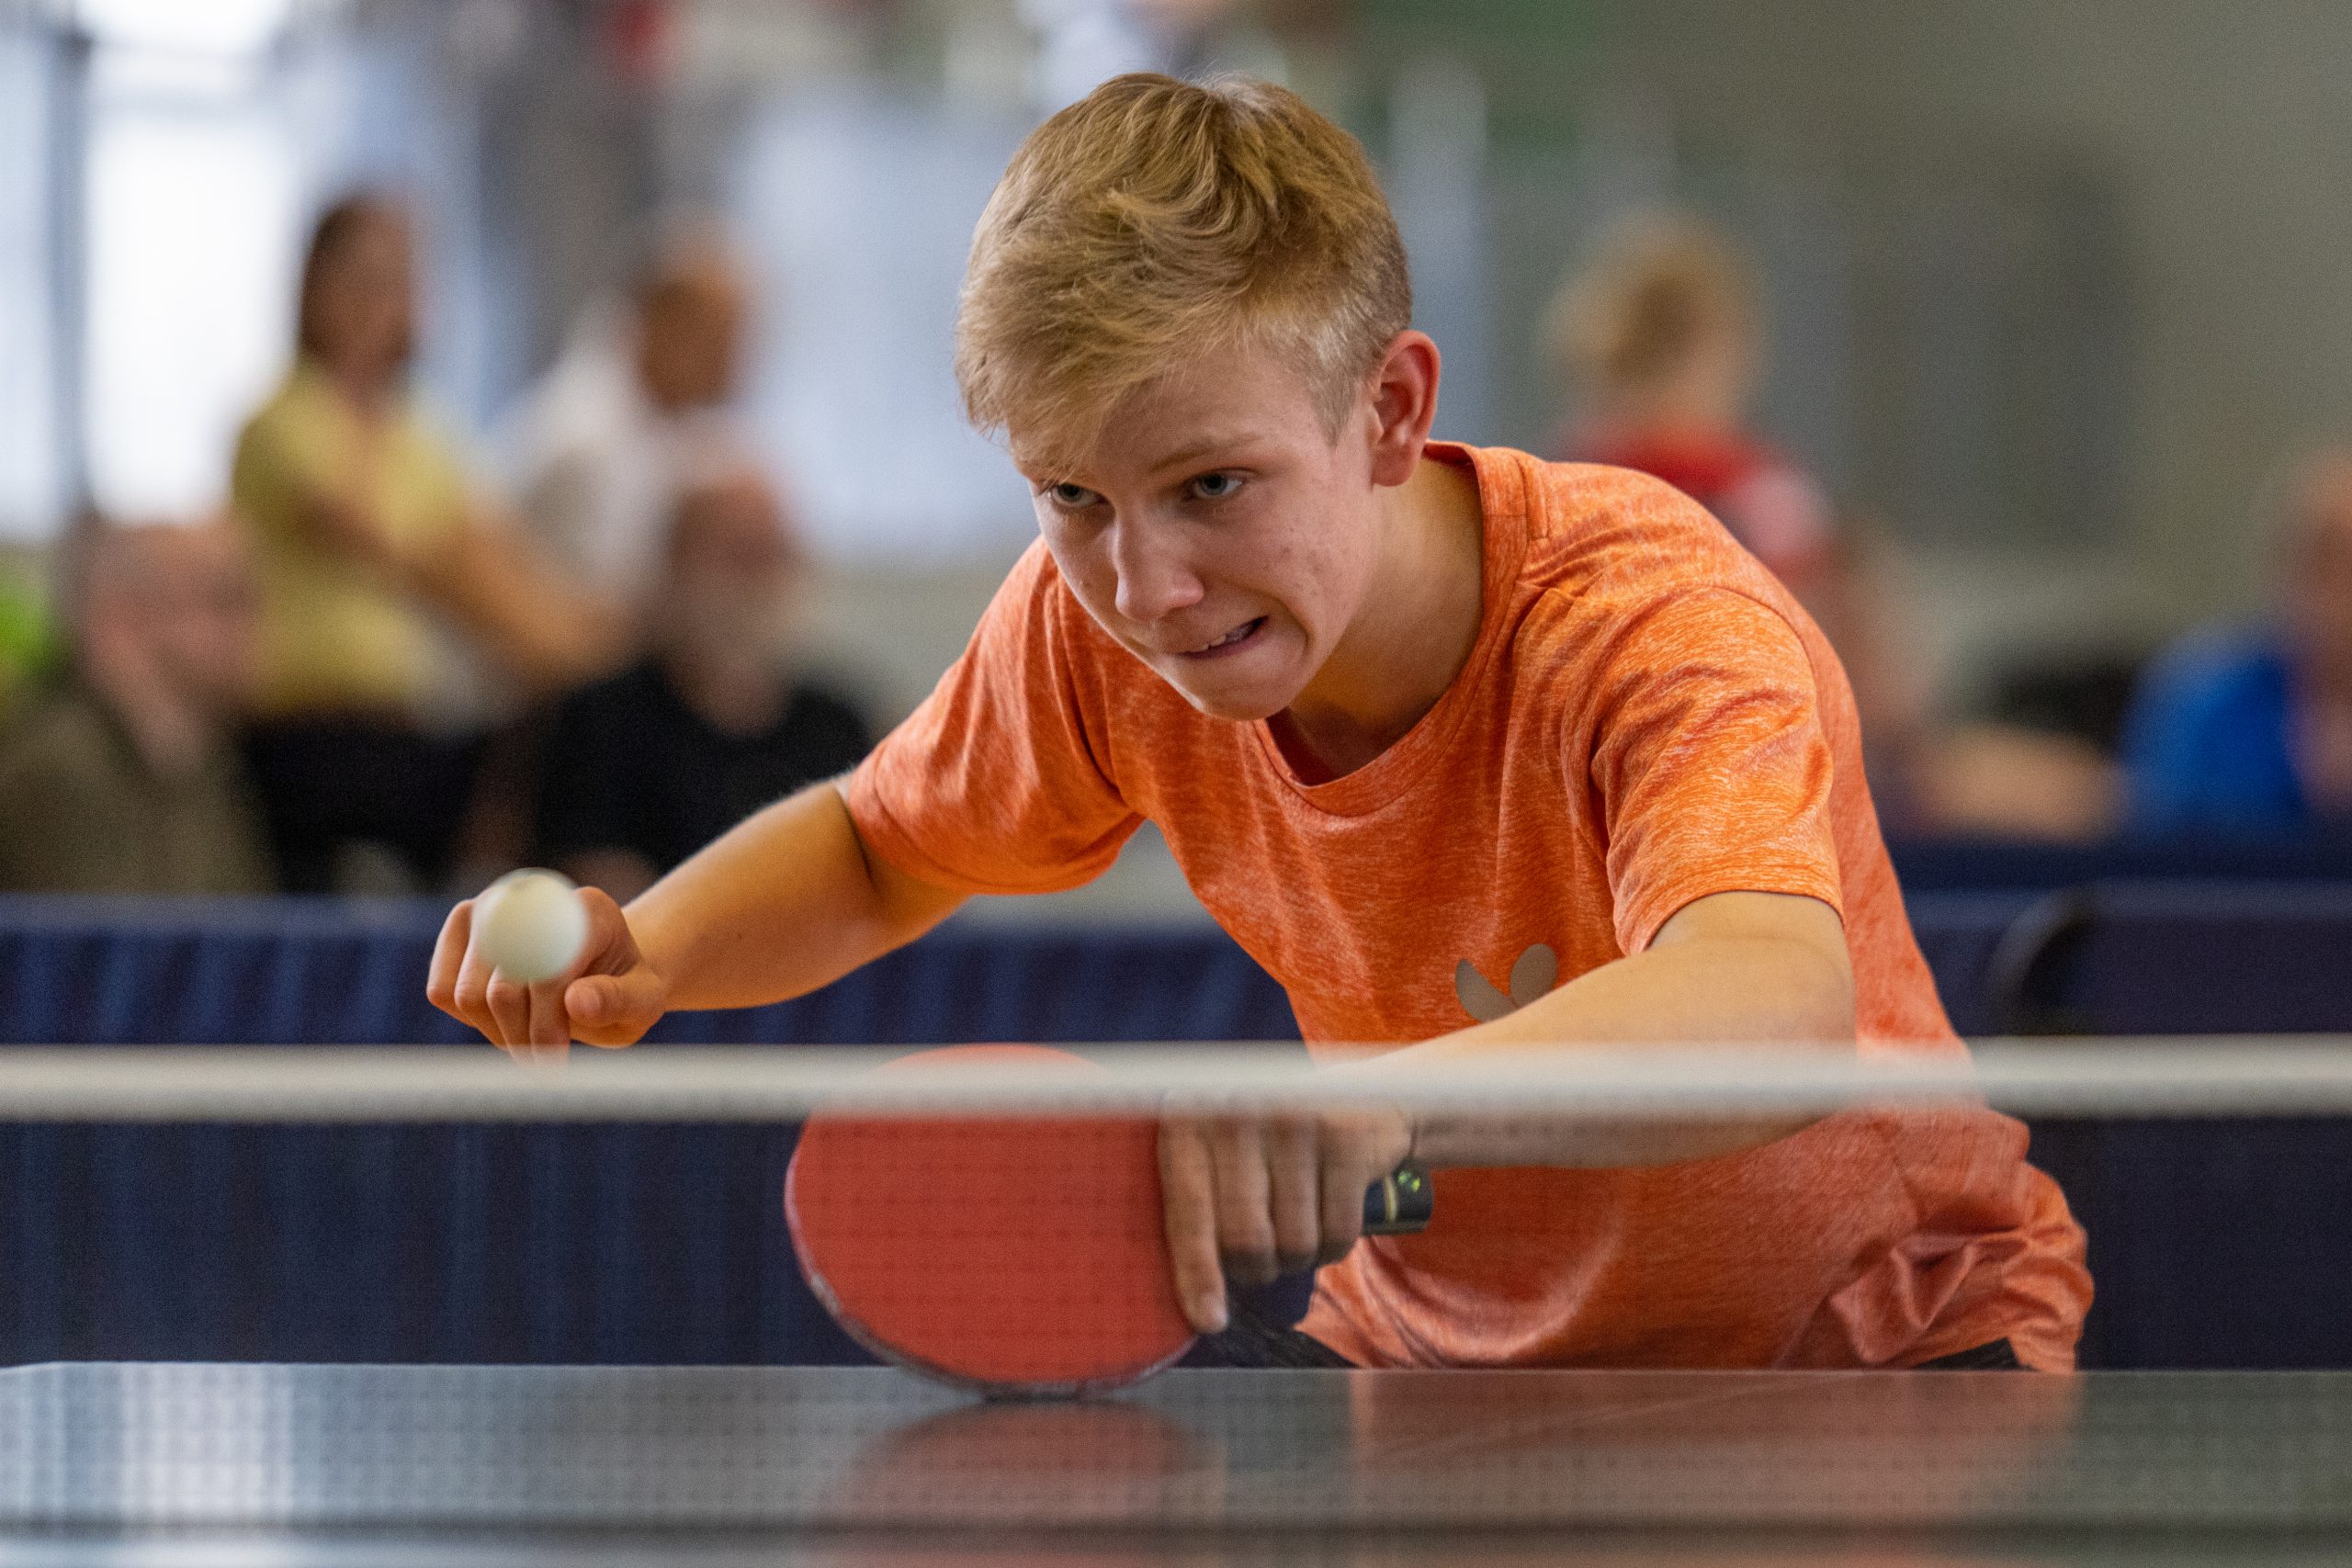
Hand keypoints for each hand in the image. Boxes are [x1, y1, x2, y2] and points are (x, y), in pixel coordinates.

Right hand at [426, 884, 667, 1060]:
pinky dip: (471, 1019)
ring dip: (498, 1032)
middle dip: (522, 1036)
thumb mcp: (643, 1000)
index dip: (547, 1021)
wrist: (601, 972)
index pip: (551, 969)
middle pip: (502, 986)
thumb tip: (577, 1002)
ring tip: (534, 1038)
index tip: (554, 1060)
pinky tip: (507, 1018)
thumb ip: (617, 1000)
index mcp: (589, 909)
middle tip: (546, 1062)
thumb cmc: (627, 989)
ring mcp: (490, 908)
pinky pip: (442, 991)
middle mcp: (532, 897)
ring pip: (467, 994)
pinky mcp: (460, 929)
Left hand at [1156, 1105, 1413, 1333]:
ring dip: (1295, 1261)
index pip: (1189, 1213)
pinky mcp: (1346, 1140)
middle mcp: (1240, 1114)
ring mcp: (1297, 1122)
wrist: (1350, 1094)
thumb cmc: (1263, 1142)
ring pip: (1295, 1245)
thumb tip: (1198, 1307)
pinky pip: (1338, 1235)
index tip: (1209, 1321)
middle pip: (1245, 1240)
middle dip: (1254, 1270)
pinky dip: (1332, 1250)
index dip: (1198, 1274)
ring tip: (1293, 1232)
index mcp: (1191, 1120)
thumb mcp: (1215, 1154)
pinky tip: (1325, 1226)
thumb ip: (1195, 1208)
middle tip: (1259, 1262)